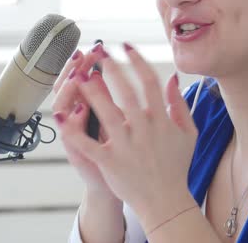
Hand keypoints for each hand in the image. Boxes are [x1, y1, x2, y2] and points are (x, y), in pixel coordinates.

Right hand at [52, 44, 120, 195]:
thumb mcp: (124, 121)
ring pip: (60, 104)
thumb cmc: (122, 152)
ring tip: (77, 75)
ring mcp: (72, 133)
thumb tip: (135, 71)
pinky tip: (81, 108)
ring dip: (67, 89)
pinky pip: (67, 133)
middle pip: (65, 84)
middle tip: (83, 55)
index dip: (86, 61)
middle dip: (73, 68)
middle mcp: (75, 117)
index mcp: (88, 106)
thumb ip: (126, 97)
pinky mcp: (75, 150)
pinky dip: (71, 122)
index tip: (97, 48)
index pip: (79, 76)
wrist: (115, 186)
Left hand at [54, 43, 197, 226]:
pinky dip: (72, 130)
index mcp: (161, 120)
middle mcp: (143, 130)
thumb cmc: (176, 166)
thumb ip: (180, 104)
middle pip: (126, 92)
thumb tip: (172, 77)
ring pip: (106, 113)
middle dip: (112, 69)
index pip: (150, 82)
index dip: (137, 61)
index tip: (125, 46)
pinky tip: (60, 115)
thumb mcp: (187, 134)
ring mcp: (126, 146)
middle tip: (98, 52)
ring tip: (79, 74)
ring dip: (92, 92)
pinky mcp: (110, 162)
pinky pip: (88, 144)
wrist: (166, 202)